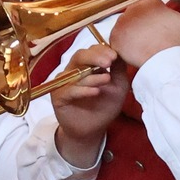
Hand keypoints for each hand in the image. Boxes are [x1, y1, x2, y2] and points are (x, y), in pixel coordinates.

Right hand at [51, 43, 129, 166]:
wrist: (92, 129)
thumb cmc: (104, 106)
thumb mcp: (118, 86)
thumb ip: (119, 69)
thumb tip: (122, 51)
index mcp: (87, 65)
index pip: (92, 50)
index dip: (102, 50)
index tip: (115, 56)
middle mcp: (74, 70)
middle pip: (80, 56)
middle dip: (95, 57)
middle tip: (109, 62)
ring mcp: (64, 83)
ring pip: (76, 73)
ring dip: (92, 76)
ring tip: (107, 79)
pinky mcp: (58, 96)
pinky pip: (69, 90)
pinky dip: (83, 90)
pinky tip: (95, 92)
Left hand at [108, 0, 179, 67]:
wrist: (165, 62)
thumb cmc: (178, 43)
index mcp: (150, 2)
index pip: (149, 6)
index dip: (156, 17)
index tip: (161, 27)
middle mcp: (132, 8)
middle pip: (137, 15)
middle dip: (143, 24)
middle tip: (153, 37)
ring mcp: (121, 22)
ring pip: (126, 25)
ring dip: (133, 32)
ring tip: (145, 43)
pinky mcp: (114, 37)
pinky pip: (117, 38)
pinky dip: (124, 43)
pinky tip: (135, 49)